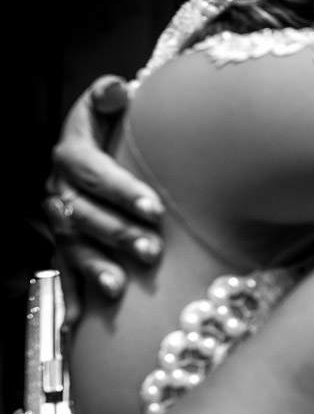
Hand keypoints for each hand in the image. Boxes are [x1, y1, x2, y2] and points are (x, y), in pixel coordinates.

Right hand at [47, 75, 163, 300]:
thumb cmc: (118, 127)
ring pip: (73, 245)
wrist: (102, 147)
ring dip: (95, 267)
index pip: (92, 170)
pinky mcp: (66, 244)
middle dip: (116, 233)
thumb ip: (110, 98)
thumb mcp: (111, 105)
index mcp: (73, 152)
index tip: (154, 207)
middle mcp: (60, 187)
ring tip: (119, 286)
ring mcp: (61, 219)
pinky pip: (64, 271)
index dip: (120, 189)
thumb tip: (118, 90)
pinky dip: (70, 298)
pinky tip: (74, 324)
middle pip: (83, 213)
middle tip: (151, 249)